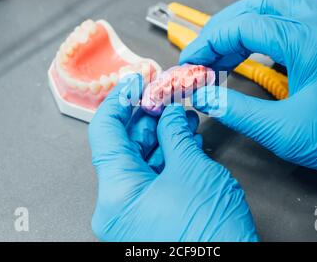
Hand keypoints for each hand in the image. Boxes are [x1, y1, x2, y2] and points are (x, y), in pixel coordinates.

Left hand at [88, 74, 258, 240]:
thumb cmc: (211, 235)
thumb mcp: (193, 170)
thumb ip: (175, 134)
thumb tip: (169, 114)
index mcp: (117, 195)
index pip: (105, 133)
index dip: (119, 100)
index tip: (133, 82)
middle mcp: (118, 207)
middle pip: (125, 147)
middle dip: (148, 117)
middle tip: (167, 96)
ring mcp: (134, 214)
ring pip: (142, 162)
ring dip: (162, 136)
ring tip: (182, 116)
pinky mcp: (151, 218)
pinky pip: (153, 179)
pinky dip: (168, 157)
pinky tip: (184, 141)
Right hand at [180, 0, 316, 178]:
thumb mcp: (285, 131)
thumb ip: (237, 111)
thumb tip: (204, 97)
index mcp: (307, 41)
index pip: (242, 27)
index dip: (209, 43)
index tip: (191, 61)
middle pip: (254, 9)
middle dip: (220, 30)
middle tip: (201, 55)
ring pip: (273, 1)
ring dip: (241, 18)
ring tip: (221, 41)